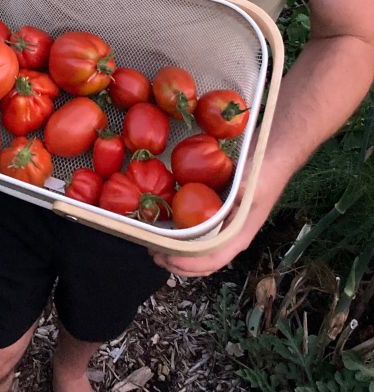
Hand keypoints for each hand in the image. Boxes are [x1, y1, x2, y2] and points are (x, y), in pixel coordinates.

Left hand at [150, 165, 264, 277]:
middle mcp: (231, 237)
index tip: (167, 258)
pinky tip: (168, 229)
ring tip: (155, 247)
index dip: (190, 264)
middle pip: (203, 262)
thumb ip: (243, 194)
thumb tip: (234, 198)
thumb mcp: (253, 184)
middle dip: (178, 263)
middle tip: (153, 255)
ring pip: (200, 252)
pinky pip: (200, 235)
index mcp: (239, 236)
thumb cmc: (264, 174)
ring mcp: (225, 229)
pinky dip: (183, 238)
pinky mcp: (219, 218)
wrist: (272, 160)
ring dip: (178, 254)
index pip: (213, 260)